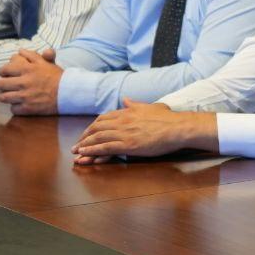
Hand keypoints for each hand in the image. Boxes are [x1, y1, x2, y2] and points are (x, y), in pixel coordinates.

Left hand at [0, 48, 63, 114]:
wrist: (69, 92)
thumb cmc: (58, 77)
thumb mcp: (47, 63)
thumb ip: (33, 55)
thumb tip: (20, 50)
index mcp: (27, 69)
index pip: (5, 69)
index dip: (3, 71)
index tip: (6, 74)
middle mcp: (23, 82)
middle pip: (0, 83)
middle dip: (0, 84)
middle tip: (3, 85)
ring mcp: (25, 96)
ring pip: (3, 97)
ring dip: (3, 96)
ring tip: (7, 95)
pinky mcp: (28, 108)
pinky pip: (13, 109)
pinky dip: (15, 107)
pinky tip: (19, 104)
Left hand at [72, 98, 214, 163]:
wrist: (178, 127)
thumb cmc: (168, 119)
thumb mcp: (151, 107)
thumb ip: (135, 104)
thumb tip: (126, 99)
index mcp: (128, 112)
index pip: (104, 118)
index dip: (93, 126)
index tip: (87, 133)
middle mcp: (123, 121)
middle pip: (97, 128)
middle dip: (85, 136)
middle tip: (77, 145)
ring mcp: (125, 133)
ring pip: (98, 138)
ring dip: (84, 145)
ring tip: (76, 152)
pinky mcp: (128, 145)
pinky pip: (105, 148)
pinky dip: (92, 151)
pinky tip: (85, 155)